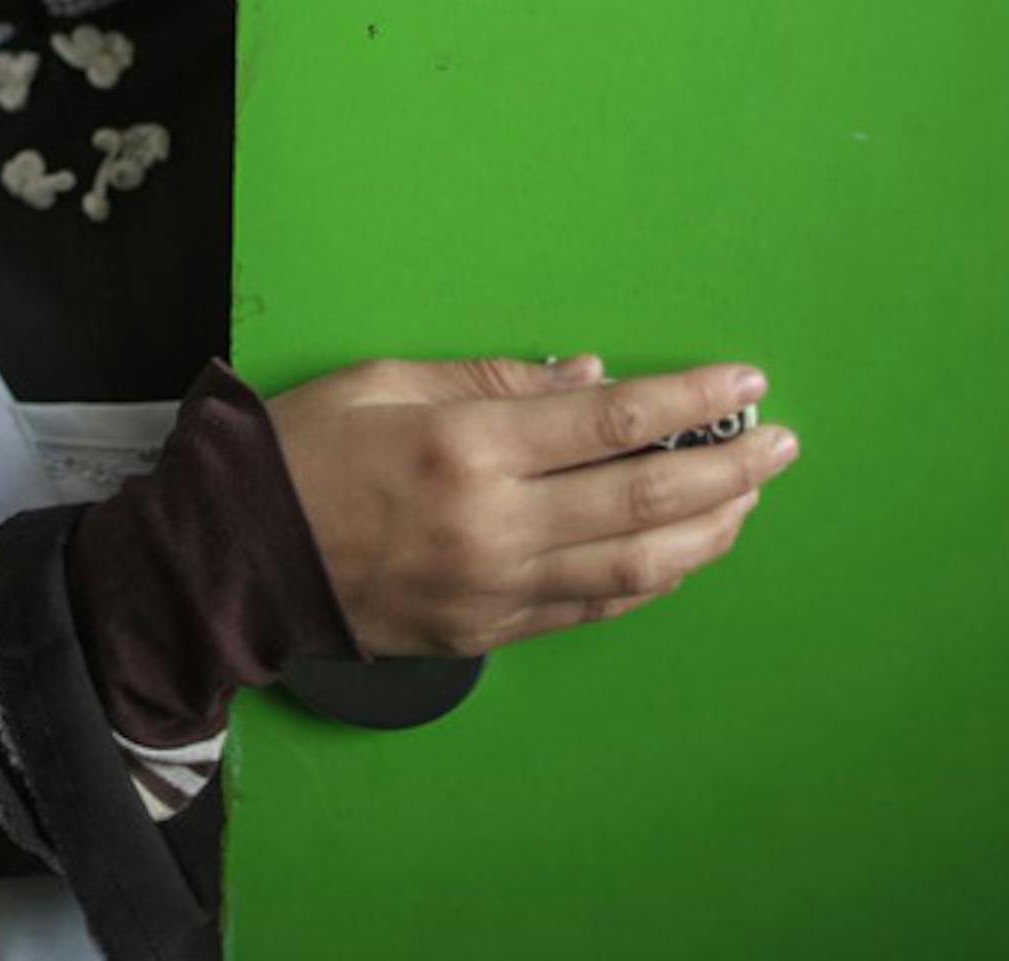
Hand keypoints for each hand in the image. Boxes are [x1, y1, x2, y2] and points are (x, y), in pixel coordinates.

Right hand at [267, 355, 796, 658]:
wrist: (230, 557)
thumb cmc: (295, 452)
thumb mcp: (381, 381)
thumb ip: (492, 379)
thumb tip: (589, 379)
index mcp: (467, 447)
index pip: (615, 421)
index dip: (693, 399)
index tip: (745, 381)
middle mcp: (494, 523)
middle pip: (647, 497)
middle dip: (727, 466)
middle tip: (779, 443)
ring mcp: (494, 587)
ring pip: (637, 566)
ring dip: (707, 530)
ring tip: (746, 497)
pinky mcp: (487, 630)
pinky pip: (592, 608)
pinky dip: (650, 579)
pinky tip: (681, 552)